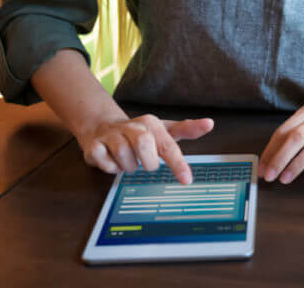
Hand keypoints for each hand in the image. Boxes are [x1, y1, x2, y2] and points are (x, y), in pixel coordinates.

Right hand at [78, 114, 213, 184]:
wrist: (102, 126)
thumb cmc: (140, 132)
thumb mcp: (164, 130)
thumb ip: (187, 129)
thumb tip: (210, 123)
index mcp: (151, 124)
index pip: (168, 145)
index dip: (178, 163)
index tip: (186, 180)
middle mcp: (132, 127)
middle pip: (145, 148)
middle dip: (147, 162)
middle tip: (144, 162)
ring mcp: (111, 136)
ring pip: (125, 159)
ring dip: (128, 166)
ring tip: (128, 159)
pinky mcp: (93, 146)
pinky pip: (106, 165)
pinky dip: (111, 168)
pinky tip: (112, 160)